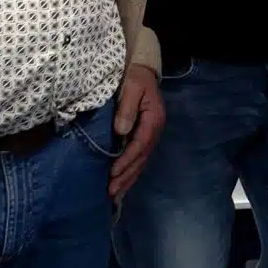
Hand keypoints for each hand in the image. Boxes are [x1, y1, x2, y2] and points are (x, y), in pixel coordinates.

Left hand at [109, 65, 165, 200]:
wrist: (143, 72)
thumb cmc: (136, 78)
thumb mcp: (132, 87)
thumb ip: (127, 108)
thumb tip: (121, 131)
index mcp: (154, 119)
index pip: (140, 143)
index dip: (127, 159)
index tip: (113, 172)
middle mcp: (155, 130)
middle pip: (141, 158)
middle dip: (127, 176)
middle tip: (111, 191)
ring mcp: (151, 135)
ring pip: (141, 161)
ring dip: (129, 179)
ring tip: (115, 194)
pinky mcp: (145, 137)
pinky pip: (139, 158)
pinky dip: (131, 172)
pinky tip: (122, 183)